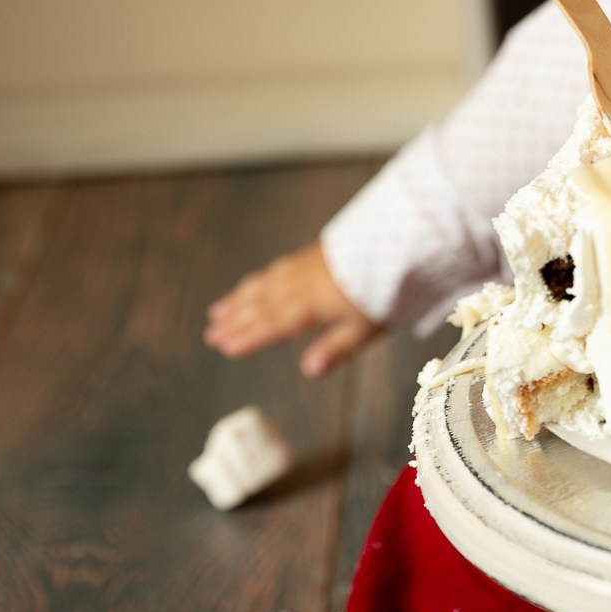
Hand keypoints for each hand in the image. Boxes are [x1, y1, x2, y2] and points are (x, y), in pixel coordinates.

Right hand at [205, 241, 382, 377]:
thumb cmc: (388, 288)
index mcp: (310, 306)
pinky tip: (260, 279)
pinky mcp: (317, 251)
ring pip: (266, 284)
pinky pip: (279, 267)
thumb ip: (336, 348)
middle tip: (211, 331)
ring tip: (220, 309)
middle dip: (235, 319)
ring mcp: (307, 265)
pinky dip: (262, 278)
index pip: (271, 326)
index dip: (246, 337)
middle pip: (261, 304)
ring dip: (241, 297)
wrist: (399, 239)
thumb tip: (309, 372)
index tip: (224, 346)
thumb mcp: (367, 327)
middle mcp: (301, 284)